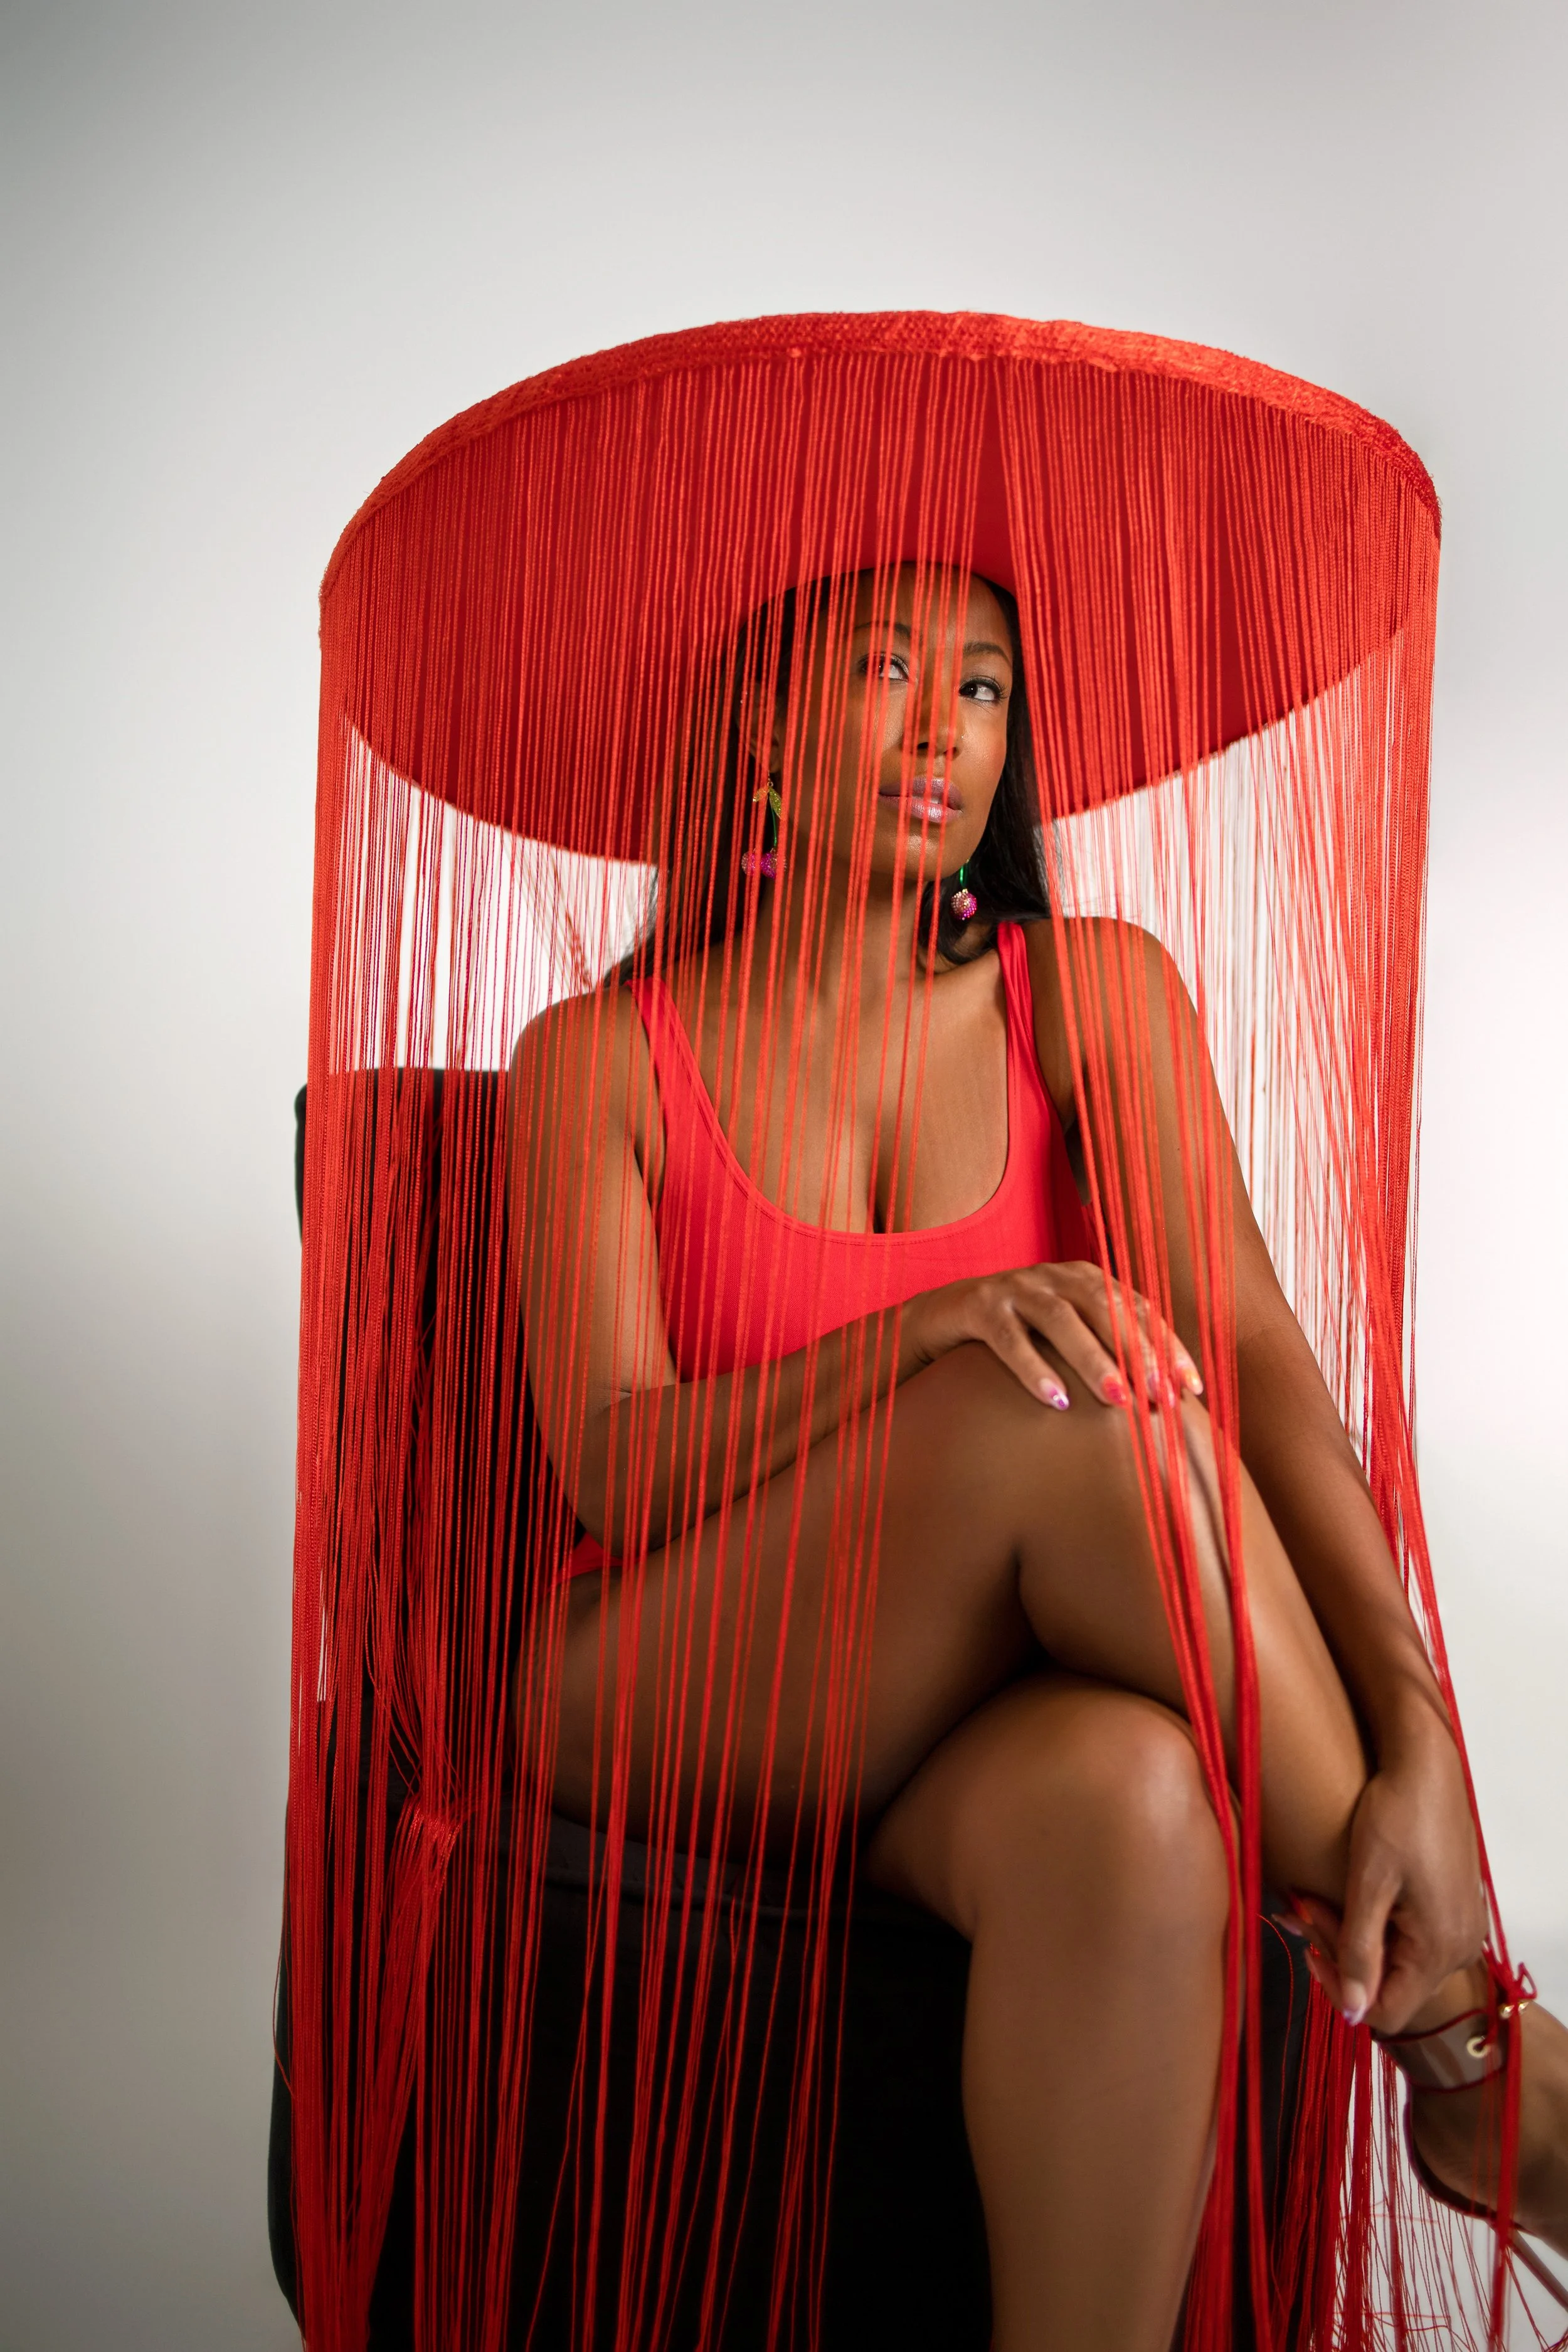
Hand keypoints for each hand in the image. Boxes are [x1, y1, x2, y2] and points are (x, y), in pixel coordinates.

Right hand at [902, 1259, 1203, 1410]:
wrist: (937, 1321)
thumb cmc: (1015, 1338)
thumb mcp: (1063, 1338)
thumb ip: (1105, 1351)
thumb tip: (1162, 1398)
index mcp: (1084, 1280)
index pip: (1137, 1308)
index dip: (1167, 1345)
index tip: (1190, 1388)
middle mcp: (1053, 1277)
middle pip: (1105, 1307)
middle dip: (1137, 1352)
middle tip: (1160, 1396)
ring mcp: (1014, 1288)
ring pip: (1061, 1319)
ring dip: (1093, 1359)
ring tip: (1119, 1400)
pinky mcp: (978, 1307)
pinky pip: (1008, 1338)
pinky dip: (1033, 1367)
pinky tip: (1054, 1400)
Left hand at [1286, 1709, 1486, 2033]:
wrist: (1425, 1766)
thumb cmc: (1396, 1815)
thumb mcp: (1368, 1883)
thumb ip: (1360, 1950)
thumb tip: (1353, 2012)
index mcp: (1440, 1949)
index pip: (1386, 2010)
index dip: (1341, 1989)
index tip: (1308, 1944)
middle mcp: (1459, 1947)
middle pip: (1390, 1983)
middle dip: (1340, 1952)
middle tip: (1302, 1908)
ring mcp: (1460, 1927)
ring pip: (1398, 1958)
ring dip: (1353, 1936)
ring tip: (1314, 1899)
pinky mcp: (1454, 1907)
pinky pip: (1412, 1935)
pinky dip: (1376, 1922)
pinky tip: (1348, 1896)